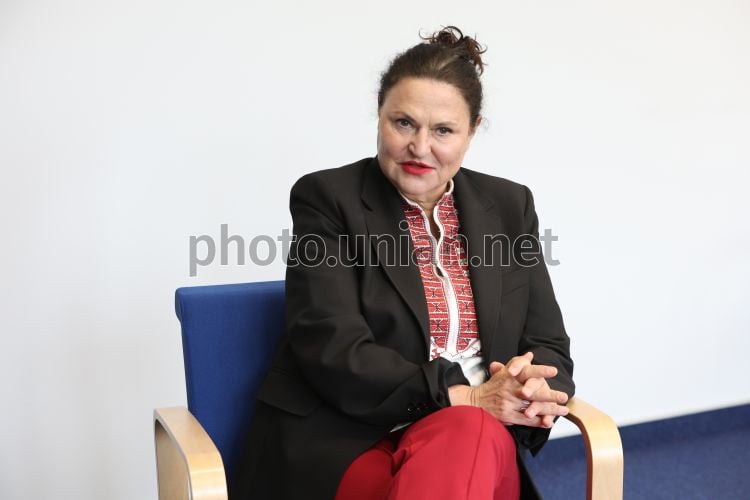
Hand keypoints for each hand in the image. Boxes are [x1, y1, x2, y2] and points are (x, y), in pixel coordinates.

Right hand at [449, 352, 568, 427]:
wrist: (475, 402)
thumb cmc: (493, 386)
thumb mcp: (503, 372)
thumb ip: (517, 364)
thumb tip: (530, 355)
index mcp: (509, 376)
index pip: (527, 372)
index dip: (540, 371)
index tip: (554, 371)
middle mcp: (509, 389)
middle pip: (532, 392)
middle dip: (550, 394)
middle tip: (564, 396)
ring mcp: (508, 403)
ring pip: (532, 407)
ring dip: (549, 409)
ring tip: (564, 410)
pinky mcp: (507, 416)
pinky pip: (526, 420)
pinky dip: (538, 421)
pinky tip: (549, 421)